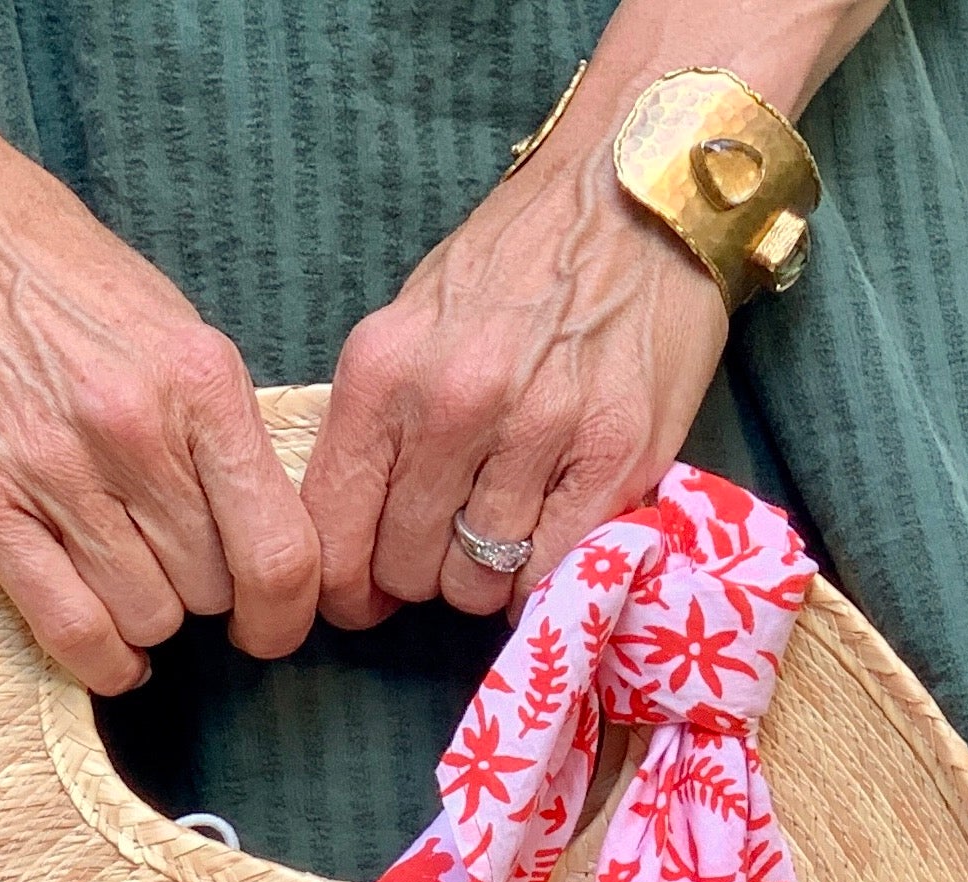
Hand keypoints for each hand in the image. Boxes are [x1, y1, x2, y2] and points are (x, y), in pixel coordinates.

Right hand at [0, 0, 317, 693]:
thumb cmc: (53, 268)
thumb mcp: (170, 324)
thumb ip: (218, 426)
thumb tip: (264, 527)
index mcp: (200, 382)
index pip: (278, 551)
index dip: (286, 612)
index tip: (274, 622)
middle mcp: (133, 430)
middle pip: (211, 590)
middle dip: (206, 593)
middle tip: (178, 565)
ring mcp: (51, 471)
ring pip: (147, 615)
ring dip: (148, 615)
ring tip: (128, 577)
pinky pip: (69, 627)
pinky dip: (100, 657)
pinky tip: (108, 647)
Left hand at [304, 132, 726, 624]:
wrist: (632, 198)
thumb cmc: (515, 267)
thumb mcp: (413, 324)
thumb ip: (380, 425)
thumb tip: (357, 541)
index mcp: (383, 372)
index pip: (336, 533)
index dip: (347, 587)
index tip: (366, 596)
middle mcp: (453, 404)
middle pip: (407, 569)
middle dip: (423, 574)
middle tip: (453, 541)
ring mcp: (537, 431)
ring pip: (478, 579)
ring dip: (488, 573)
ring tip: (509, 526)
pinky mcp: (614, 454)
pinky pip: (553, 569)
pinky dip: (548, 570)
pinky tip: (553, 529)